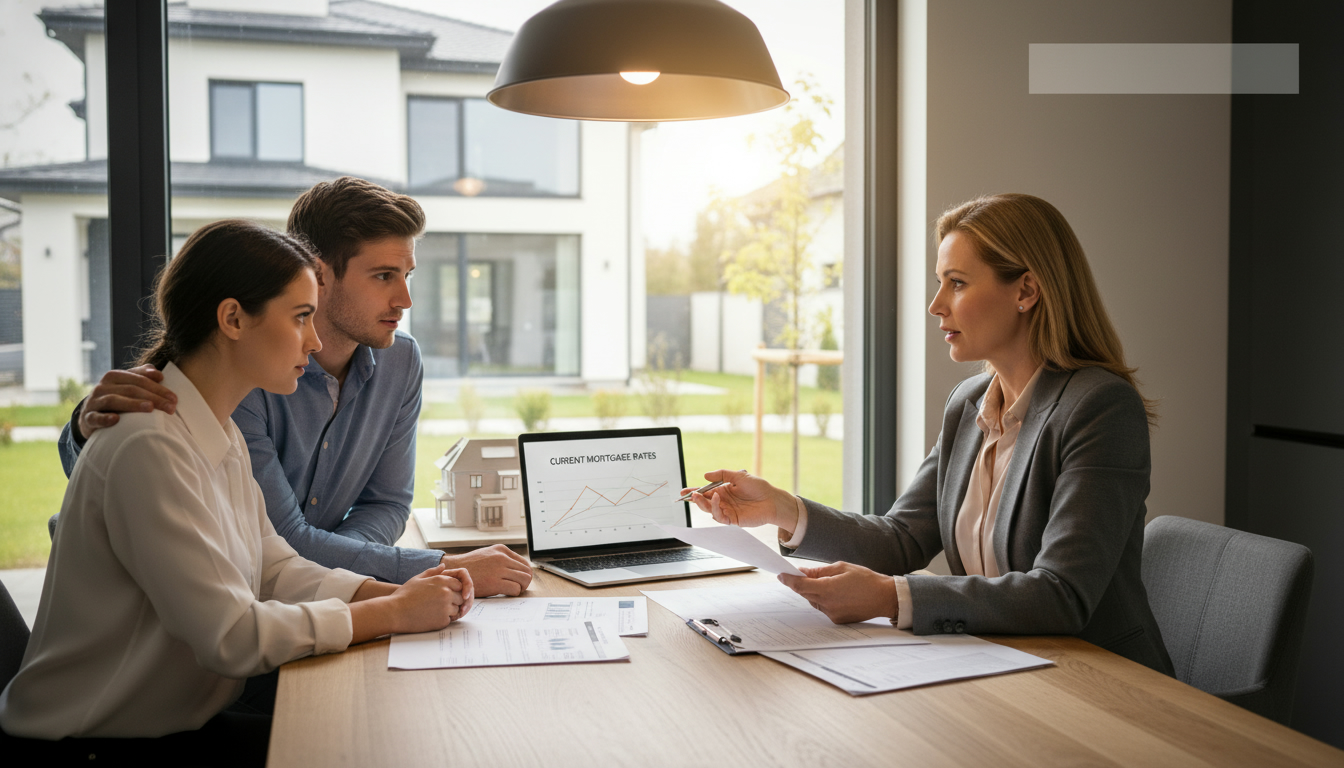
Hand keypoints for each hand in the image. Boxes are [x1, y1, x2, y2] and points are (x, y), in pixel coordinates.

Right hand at [78, 365, 177, 438]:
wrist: (90, 416)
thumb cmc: (116, 399)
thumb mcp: (127, 386)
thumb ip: (141, 376)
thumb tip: (157, 373)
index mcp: (114, 376)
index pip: (139, 380)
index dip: (158, 388)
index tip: (174, 399)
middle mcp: (102, 387)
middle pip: (130, 389)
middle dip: (153, 398)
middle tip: (170, 408)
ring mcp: (94, 402)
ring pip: (114, 400)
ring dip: (133, 404)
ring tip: (150, 408)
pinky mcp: (88, 418)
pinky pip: (95, 417)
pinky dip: (105, 418)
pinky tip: (116, 420)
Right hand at [390, 564, 473, 633]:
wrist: (394, 612)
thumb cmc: (404, 595)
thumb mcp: (417, 579)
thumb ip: (432, 572)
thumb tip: (443, 566)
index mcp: (441, 581)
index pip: (459, 585)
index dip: (453, 590)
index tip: (443, 594)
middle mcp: (446, 593)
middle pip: (460, 597)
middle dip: (453, 601)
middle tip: (437, 604)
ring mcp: (445, 607)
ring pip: (456, 610)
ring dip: (448, 611)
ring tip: (432, 610)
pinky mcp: (443, 621)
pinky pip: (449, 620)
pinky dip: (442, 620)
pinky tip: (430, 617)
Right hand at [441, 544, 532, 596]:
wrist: (452, 572)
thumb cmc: (470, 566)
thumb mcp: (487, 554)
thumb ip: (502, 558)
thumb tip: (517, 569)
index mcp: (501, 550)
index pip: (525, 563)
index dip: (525, 574)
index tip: (519, 581)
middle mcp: (502, 558)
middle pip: (527, 572)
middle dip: (524, 582)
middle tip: (517, 588)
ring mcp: (499, 569)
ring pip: (524, 580)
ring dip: (520, 588)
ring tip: (511, 590)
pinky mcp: (495, 582)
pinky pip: (515, 589)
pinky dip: (514, 593)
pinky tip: (505, 593)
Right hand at [683, 469, 797, 532]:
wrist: (772, 500)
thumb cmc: (758, 487)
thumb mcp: (738, 476)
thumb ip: (722, 474)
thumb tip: (705, 475)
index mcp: (723, 490)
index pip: (705, 492)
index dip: (694, 492)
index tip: (684, 492)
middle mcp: (723, 501)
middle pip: (704, 502)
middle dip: (695, 499)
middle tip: (691, 495)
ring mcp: (727, 511)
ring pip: (710, 510)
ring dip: (703, 503)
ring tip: (700, 495)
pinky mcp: (733, 519)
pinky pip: (720, 517)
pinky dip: (716, 509)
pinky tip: (717, 499)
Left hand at [778, 562, 898, 624]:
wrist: (884, 598)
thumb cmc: (866, 580)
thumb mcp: (841, 568)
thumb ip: (820, 571)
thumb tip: (803, 571)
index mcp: (827, 588)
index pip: (800, 585)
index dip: (788, 580)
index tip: (781, 575)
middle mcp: (827, 604)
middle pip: (805, 593)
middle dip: (802, 583)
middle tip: (802, 574)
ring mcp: (832, 614)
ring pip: (813, 600)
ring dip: (814, 591)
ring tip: (828, 583)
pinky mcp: (837, 620)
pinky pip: (823, 608)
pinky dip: (823, 599)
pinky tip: (836, 593)